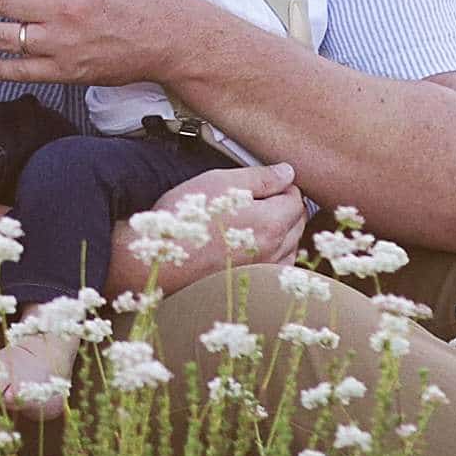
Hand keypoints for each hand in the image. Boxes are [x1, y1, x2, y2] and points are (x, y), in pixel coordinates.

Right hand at [145, 164, 308, 285]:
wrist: (158, 257)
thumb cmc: (185, 218)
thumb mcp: (220, 182)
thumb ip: (260, 177)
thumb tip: (287, 172)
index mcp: (271, 222)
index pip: (295, 198)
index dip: (281, 185)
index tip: (263, 183)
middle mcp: (273, 249)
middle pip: (297, 223)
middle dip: (284, 206)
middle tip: (258, 198)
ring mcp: (262, 269)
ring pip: (290, 245)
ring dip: (281, 230)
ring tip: (254, 220)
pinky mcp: (249, 283)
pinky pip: (276, 266)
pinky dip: (273, 253)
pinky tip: (253, 245)